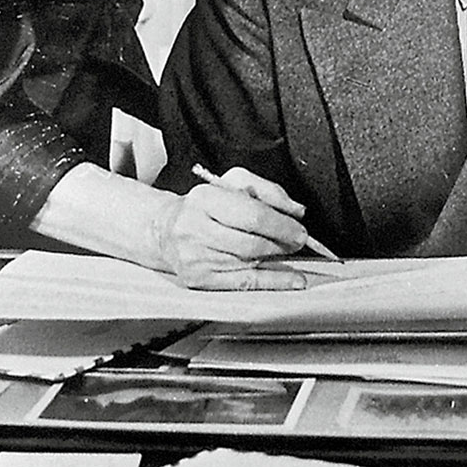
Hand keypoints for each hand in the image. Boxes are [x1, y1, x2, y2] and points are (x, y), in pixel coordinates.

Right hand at [152, 167, 309, 289]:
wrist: (166, 229)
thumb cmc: (205, 205)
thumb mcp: (233, 183)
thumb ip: (267, 191)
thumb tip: (296, 211)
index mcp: (205, 198)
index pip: (252, 215)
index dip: (282, 225)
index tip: (300, 229)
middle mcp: (196, 229)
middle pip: (252, 242)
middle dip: (282, 242)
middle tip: (299, 240)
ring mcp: (196, 257)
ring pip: (249, 262)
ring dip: (277, 258)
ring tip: (289, 251)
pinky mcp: (199, 279)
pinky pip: (244, 283)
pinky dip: (273, 282)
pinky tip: (292, 281)